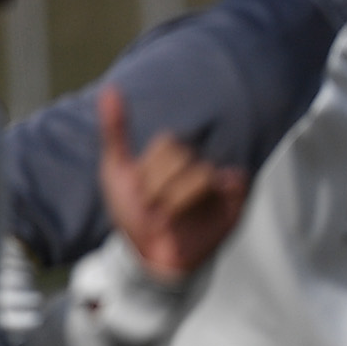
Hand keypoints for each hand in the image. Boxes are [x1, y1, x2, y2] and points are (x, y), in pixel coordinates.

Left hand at [96, 86, 245, 283]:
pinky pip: (233, 183)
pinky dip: (215, 194)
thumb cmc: (133, 215)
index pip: (168, 143)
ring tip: (171, 218)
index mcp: (172, 156)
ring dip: (177, 200)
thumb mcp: (115, 170)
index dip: (149, 170)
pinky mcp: (235, 202)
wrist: (151, 257)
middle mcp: (196, 165)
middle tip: (155, 209)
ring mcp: (217, 183)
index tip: (140, 193)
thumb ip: (115, 130)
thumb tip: (111, 88)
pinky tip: (200, 212)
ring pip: (202, 174)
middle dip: (160, 187)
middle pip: (183, 156)